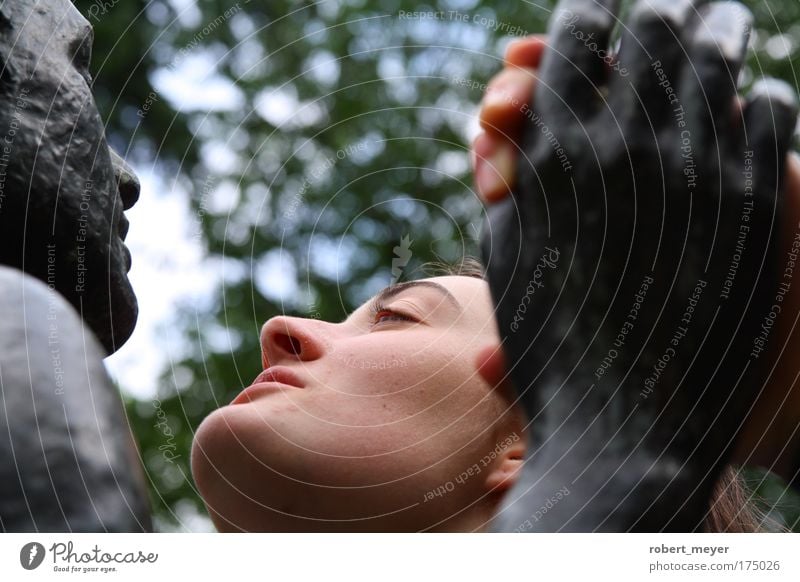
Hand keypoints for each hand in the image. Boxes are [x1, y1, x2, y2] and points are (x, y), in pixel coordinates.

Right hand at [477, 0, 798, 530]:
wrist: (624, 430)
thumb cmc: (550, 348)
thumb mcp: (505, 255)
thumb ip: (515, 172)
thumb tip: (528, 111)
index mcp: (552, 154)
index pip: (573, 37)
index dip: (583, 13)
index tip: (593, 11)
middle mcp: (625, 146)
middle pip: (650, 27)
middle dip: (651, 11)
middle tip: (663, 6)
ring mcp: (699, 169)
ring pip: (718, 53)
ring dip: (715, 28)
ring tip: (716, 18)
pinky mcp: (757, 202)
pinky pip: (771, 109)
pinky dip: (760, 92)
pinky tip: (750, 98)